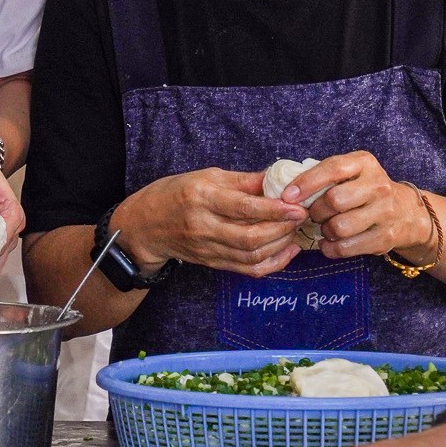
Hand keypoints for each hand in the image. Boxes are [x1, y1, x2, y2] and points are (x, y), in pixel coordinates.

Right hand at [112, 169, 305, 277]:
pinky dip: (272, 264)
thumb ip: (243, 180)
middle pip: (251, 237)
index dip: (275, 209)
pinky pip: (247, 269)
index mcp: (201, 198)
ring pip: (252, 256)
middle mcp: (203, 226)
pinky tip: (286, 251)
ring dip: (280, 245)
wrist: (144, 227)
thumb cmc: (174, 194)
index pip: (244, 208)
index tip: (297, 205)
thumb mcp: (205, 177)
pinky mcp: (212, 263)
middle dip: (283, 228)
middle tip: (301, 216)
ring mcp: (207, 249)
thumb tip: (278, 177)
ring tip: (294, 231)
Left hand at [285, 151, 434, 263]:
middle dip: (315, 211)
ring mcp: (385, 212)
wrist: (405, 212)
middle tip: (311, 215)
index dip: (306, 182)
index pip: (333, 168)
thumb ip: (322, 176)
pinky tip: (328, 243)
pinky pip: (347, 247)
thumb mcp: (349, 173)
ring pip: (340, 226)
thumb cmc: (363, 190)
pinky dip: (331, 248)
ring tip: (324, 228)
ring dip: (324, 231)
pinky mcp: (385, 237)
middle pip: (334, 200)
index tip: (287, 196)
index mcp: (364, 163)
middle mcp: (379, 185)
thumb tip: (285, 192)